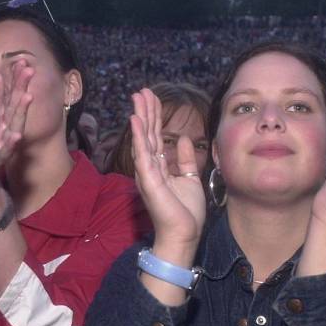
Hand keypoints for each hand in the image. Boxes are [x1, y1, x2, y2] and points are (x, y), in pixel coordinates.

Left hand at [0, 61, 33, 198]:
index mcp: (1, 119)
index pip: (10, 96)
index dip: (15, 79)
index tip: (22, 60)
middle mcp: (5, 130)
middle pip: (14, 106)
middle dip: (21, 88)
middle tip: (30, 69)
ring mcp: (2, 145)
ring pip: (13, 125)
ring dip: (20, 111)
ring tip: (27, 96)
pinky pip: (4, 151)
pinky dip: (10, 144)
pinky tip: (15, 135)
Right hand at [131, 89, 205, 265]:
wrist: (184, 234)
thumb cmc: (186, 212)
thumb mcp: (190, 178)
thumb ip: (185, 159)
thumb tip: (184, 139)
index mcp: (159, 167)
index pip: (156, 137)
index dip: (154, 117)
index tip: (152, 98)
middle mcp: (150, 167)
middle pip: (147, 134)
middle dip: (145, 111)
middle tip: (142, 91)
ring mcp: (147, 173)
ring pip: (143, 139)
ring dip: (140, 118)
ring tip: (137, 98)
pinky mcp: (149, 180)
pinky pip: (143, 154)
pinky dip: (139, 137)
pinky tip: (135, 120)